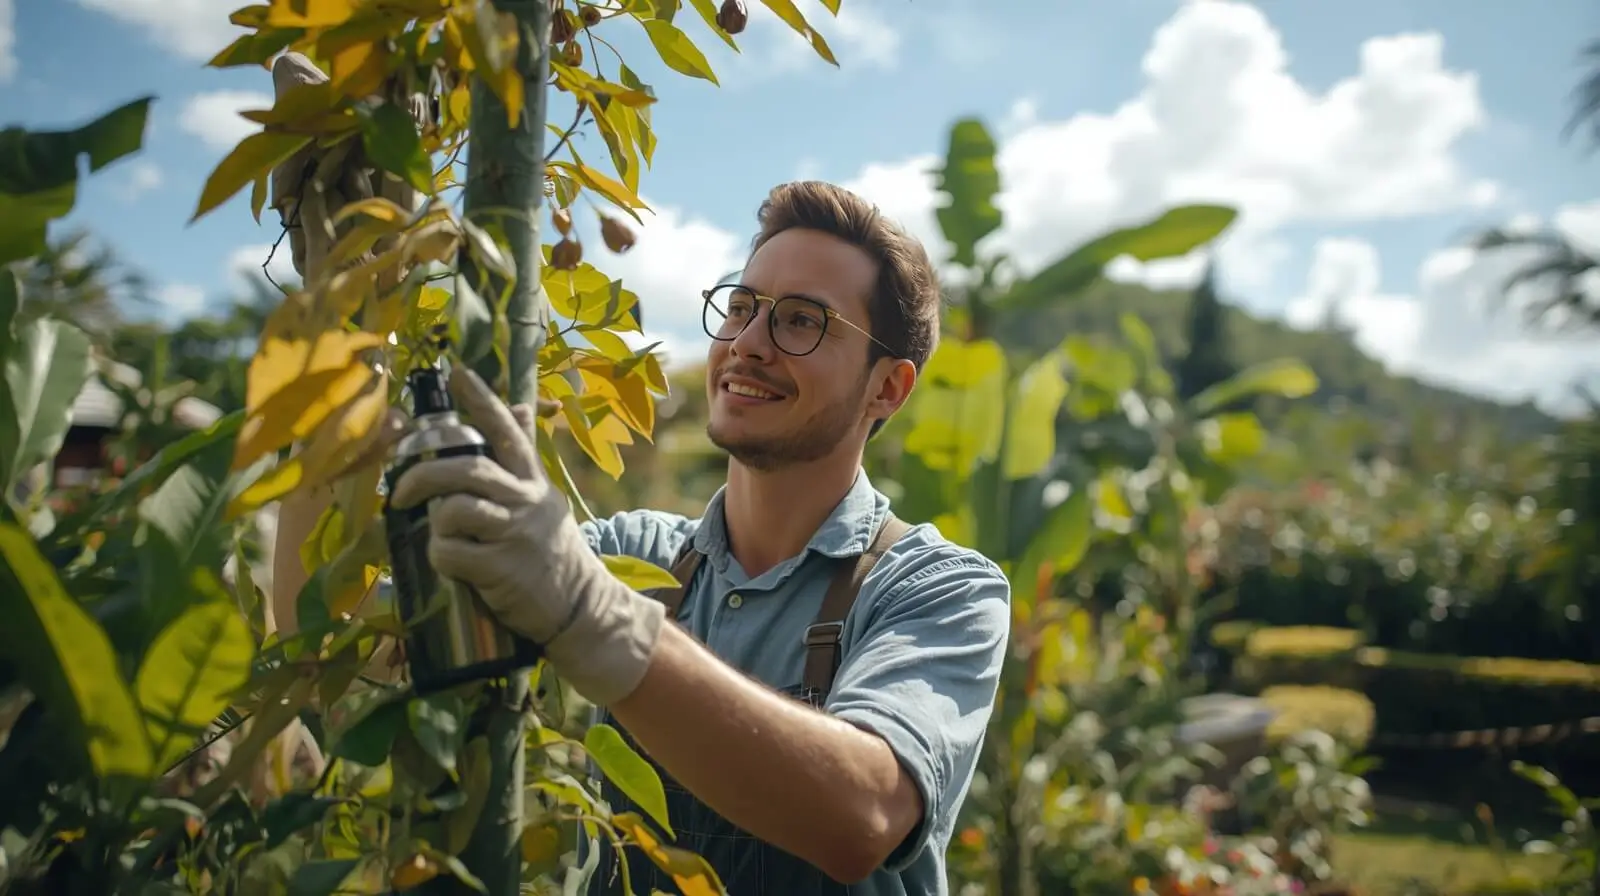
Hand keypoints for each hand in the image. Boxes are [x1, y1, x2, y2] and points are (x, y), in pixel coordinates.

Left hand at [387, 368, 664, 706]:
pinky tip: (450, 564)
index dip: (480, 401)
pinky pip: (451, 552)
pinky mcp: (502, 569)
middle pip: (468, 469)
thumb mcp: (544, 498)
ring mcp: (515, 535)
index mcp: (533, 481)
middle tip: (401, 490)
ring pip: (456, 509)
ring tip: (437, 533)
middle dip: (424, 472)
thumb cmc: (551, 551)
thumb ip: (526, 457)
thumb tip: (521, 409)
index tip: (456, 373)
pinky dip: (440, 556)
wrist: (581, 607)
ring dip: (435, 521)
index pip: (507, 431)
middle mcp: (526, 501)